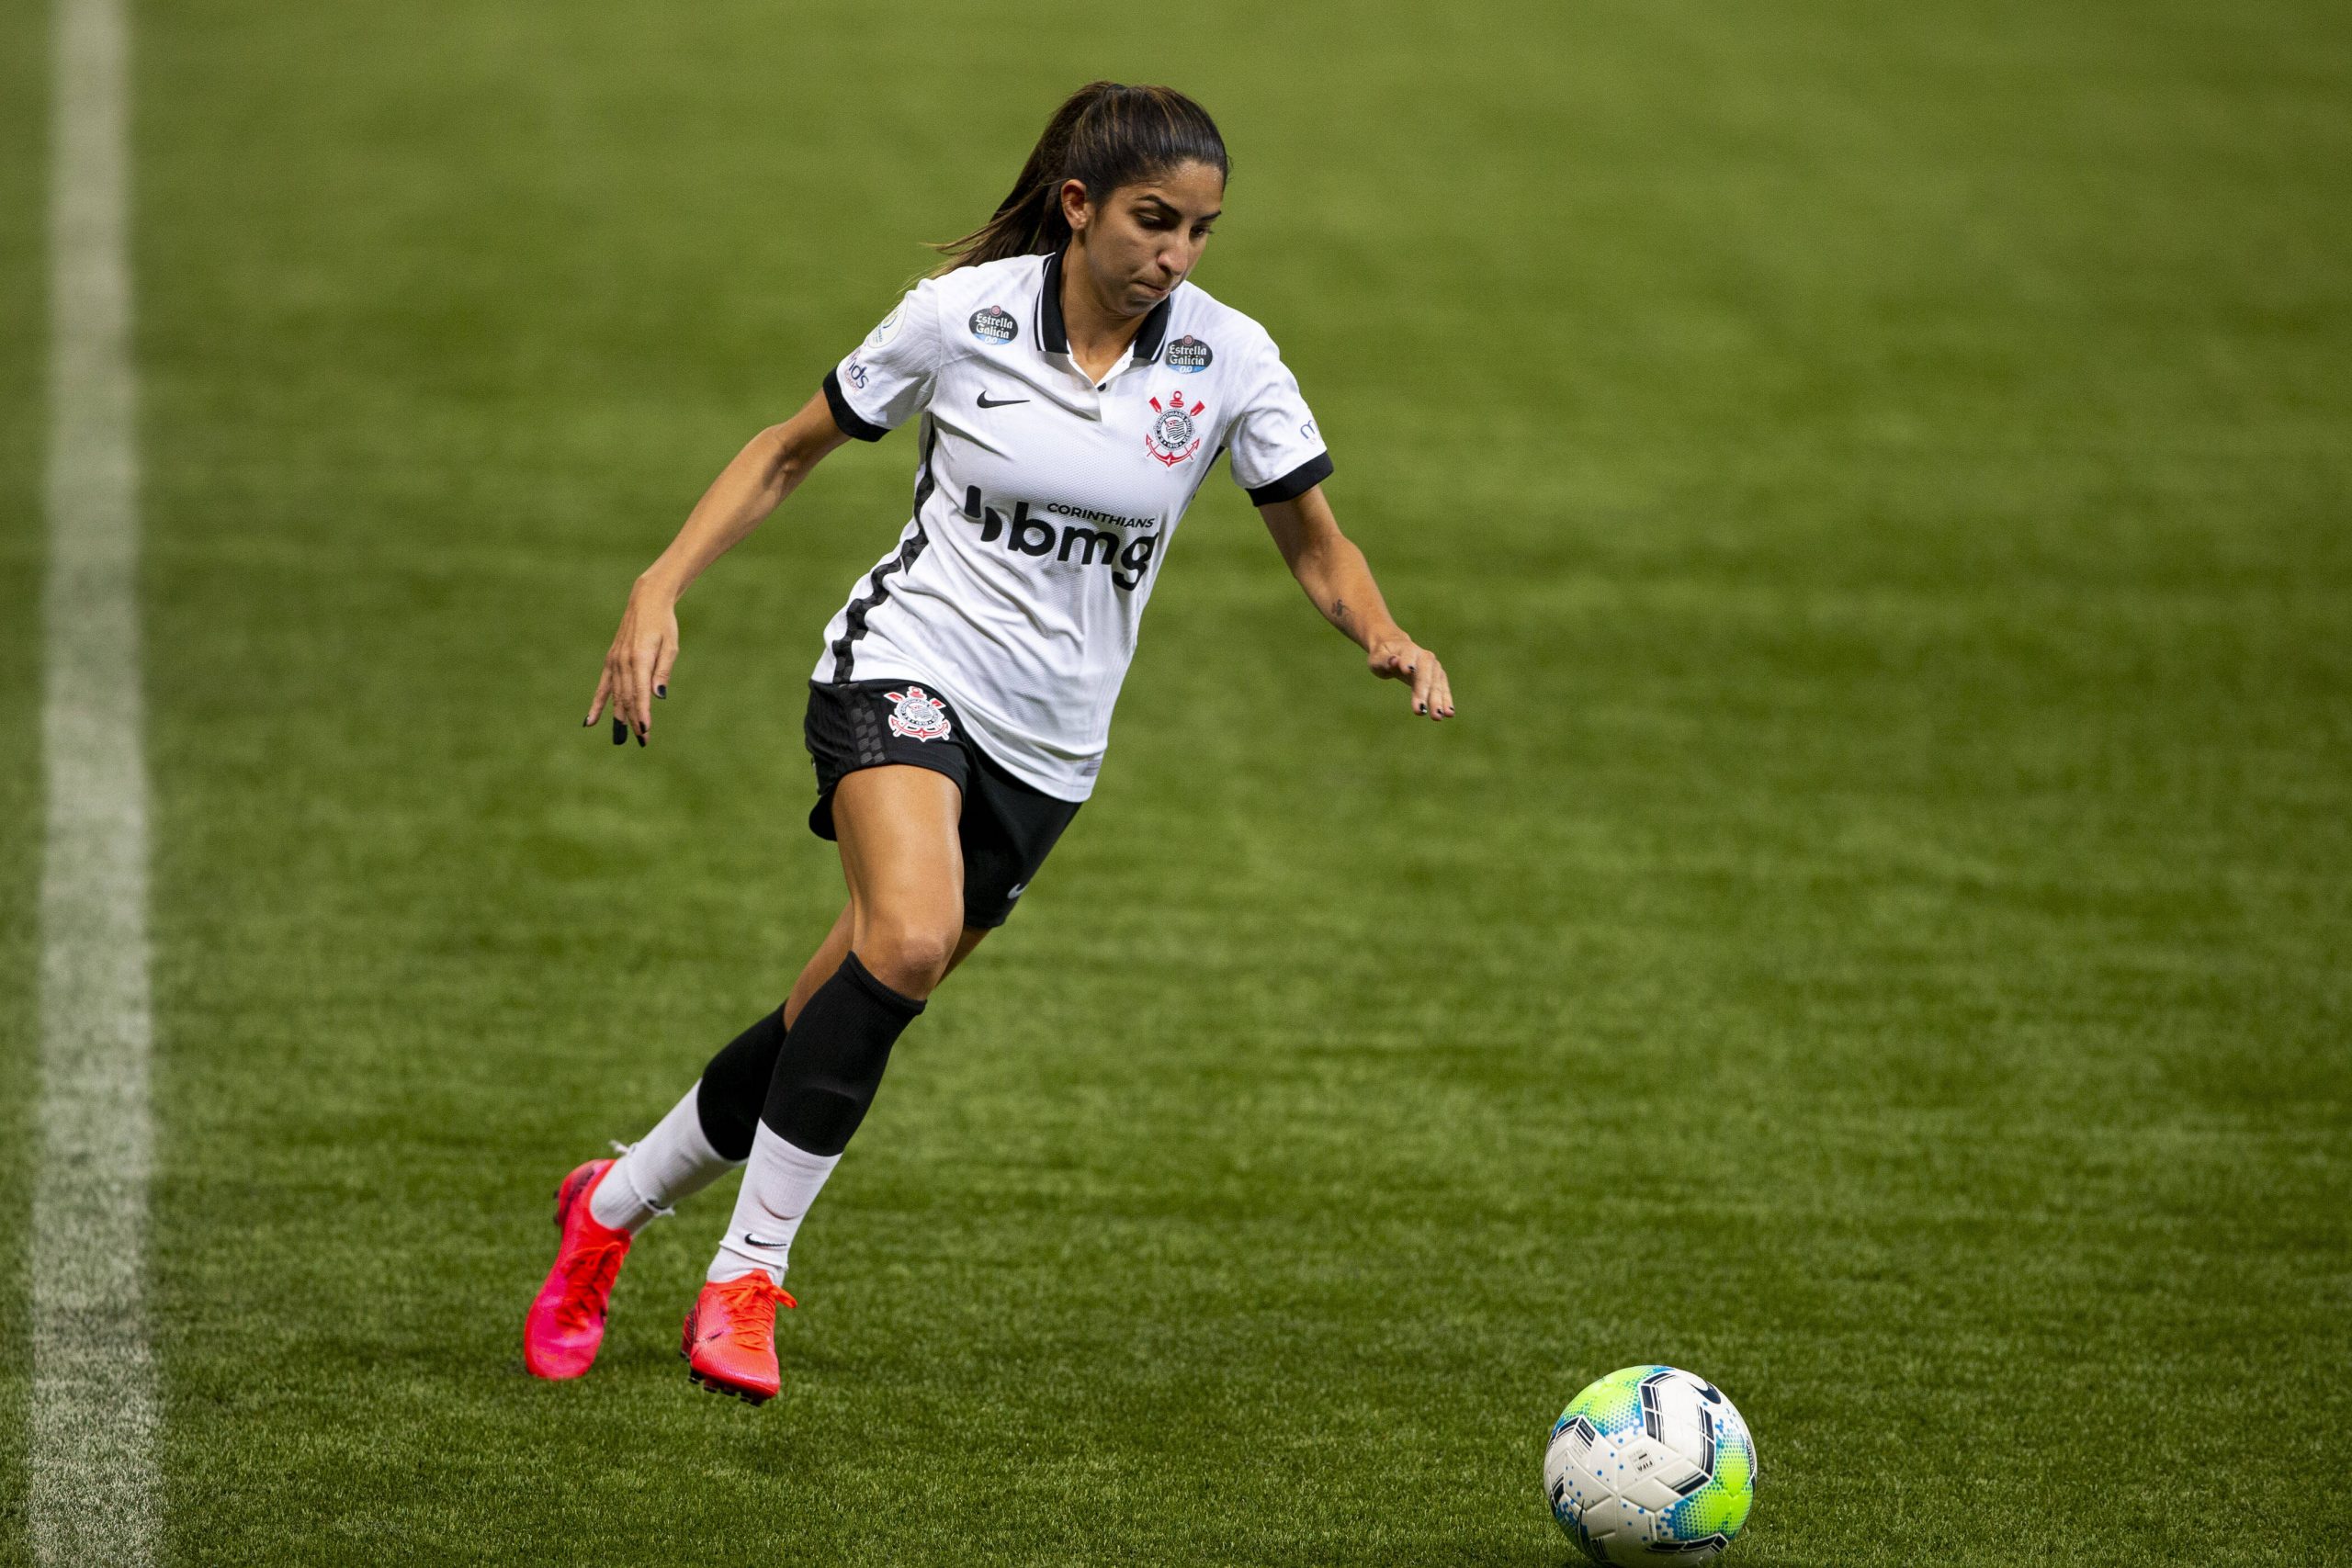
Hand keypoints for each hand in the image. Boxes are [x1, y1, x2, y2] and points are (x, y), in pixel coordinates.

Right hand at [584, 579, 680, 745]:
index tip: (645, 730)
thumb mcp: (670, 647)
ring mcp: (614, 662)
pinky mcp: (610, 661)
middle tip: (642, 741)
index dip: (643, 712)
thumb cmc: (664, 625)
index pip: (641, 692)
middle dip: (634, 721)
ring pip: (616, 696)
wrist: (646, 602)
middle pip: (627, 698)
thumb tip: (658, 697)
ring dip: (619, 718)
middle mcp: (623, 662)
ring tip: (622, 739)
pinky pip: (602, 687)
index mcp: (640, 658)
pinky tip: (590, 722)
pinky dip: (597, 704)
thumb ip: (663, 671)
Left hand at [1367, 633, 1452, 719]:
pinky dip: (1446, 701)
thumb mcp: (1377, 658)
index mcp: (1408, 649)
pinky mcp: (1438, 676)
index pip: (1408, 656)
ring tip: (1438, 716)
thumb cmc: (1383, 655)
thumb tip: (1394, 661)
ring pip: (1437, 684)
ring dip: (1438, 700)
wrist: (1396, 649)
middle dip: (1423, 692)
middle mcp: (1425, 656)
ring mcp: (1434, 666)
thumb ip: (1385, 660)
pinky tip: (1449, 713)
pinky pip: (1443, 689)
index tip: (1407, 671)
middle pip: (1425, 675)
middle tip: (1419, 710)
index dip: (1407, 663)